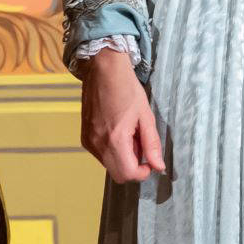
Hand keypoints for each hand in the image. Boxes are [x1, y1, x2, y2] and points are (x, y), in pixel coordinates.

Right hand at [80, 46, 165, 182]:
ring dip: (121, 158)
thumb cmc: (126, 87)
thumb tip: (158, 167)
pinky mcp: (84, 135)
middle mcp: (98, 143)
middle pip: (118, 174)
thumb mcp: (145, 115)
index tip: (149, 160)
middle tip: (139, 144)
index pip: (129, 174)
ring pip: (108, 164)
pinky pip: (99, 154)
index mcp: (115, 139)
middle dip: (132, 166)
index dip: (143, 172)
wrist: (103, 69)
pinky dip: (110, 150)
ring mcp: (89, 140)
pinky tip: (116, 130)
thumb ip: (152, 144)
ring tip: (128, 133)